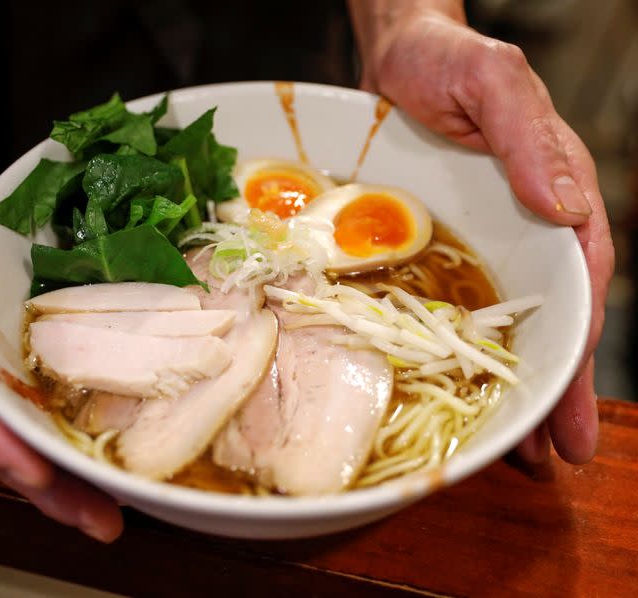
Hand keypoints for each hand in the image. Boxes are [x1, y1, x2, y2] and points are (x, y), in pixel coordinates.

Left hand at [348, 2, 614, 463]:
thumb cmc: (447, 60)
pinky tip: (461, 388)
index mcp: (553, 193)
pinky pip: (458, 302)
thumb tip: (563, 207)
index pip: (578, 279)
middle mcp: (526, 224)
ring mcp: (486, 237)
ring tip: (520, 450)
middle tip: (557, 455)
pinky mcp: (445, 241)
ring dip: (515, 384)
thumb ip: (529, 138)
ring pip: (509, 321)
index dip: (576, 343)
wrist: (397, 56)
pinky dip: (463, 350)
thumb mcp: (493, 81)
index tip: (568, 401)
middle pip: (551, 316)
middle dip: (555, 386)